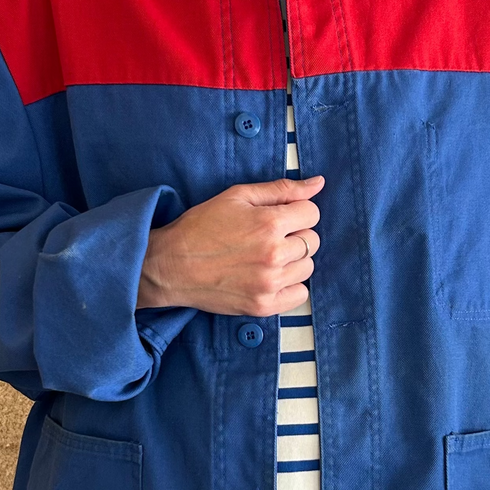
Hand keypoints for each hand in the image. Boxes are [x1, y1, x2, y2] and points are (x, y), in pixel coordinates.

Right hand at [136, 175, 324, 314]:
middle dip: (295, 236)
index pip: (312, 213)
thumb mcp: (237, 196)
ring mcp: (269, 283)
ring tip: (266, 258)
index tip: (279, 218)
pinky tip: (269, 278)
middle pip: (312, 241)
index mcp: (269, 223)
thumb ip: (281, 189)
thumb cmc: (200, 227)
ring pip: (308, 268)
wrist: (170, 265)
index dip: (296, 213)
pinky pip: (300, 295)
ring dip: (293, 261)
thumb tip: (318, 183)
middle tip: (268, 238)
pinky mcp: (263, 305)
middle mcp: (274, 254)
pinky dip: (290, 286)